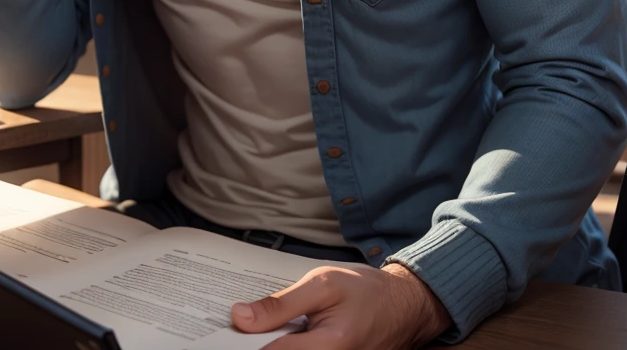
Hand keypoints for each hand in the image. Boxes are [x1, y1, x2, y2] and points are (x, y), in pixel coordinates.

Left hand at [230, 262, 450, 348]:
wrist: (403, 306)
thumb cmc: (367, 291)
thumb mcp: (322, 283)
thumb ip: (281, 303)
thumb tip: (241, 317)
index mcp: (328, 347)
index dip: (244, 342)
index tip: (223, 331)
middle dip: (256, 342)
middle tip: (240, 323)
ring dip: (269, 343)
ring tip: (259, 326)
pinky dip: (284, 344)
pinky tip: (277, 333)